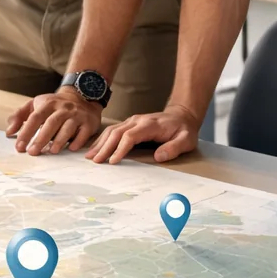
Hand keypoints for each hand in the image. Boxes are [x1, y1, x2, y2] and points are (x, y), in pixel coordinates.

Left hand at [6, 87, 104, 155]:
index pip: (35, 118)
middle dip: (41, 139)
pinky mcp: (89, 122)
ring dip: (59, 140)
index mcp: (48, 104)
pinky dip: (78, 141)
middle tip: (32, 153)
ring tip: (51, 151)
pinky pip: (84, 132)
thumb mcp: (36, 104)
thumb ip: (20, 116)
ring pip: (67, 128)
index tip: (19, 147)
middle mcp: (63, 108)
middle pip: (51, 123)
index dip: (26, 132)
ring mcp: (77, 115)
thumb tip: (8, 132)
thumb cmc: (54, 104)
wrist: (82, 95)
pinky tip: (71, 149)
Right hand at [87, 105, 201, 163]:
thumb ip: (174, 148)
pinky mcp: (129, 124)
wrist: (182, 115)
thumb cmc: (183, 130)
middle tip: (95, 161)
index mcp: (150, 125)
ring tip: (90, 156)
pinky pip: (113, 130)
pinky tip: (96, 148)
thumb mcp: (186, 140)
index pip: (130, 136)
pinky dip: (102, 139)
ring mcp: (132, 121)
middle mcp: (138, 120)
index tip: (113, 161)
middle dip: (105, 147)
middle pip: (117, 133)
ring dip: (100, 143)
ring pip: (112, 130)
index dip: (120, 148)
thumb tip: (159, 157)